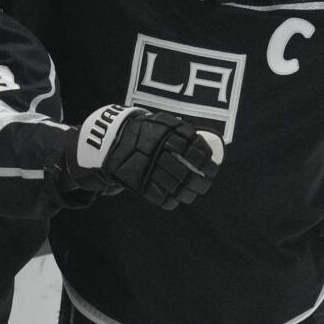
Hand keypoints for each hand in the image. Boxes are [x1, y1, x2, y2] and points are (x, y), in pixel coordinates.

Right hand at [66, 105, 222, 209]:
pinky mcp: (139, 181)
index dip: (207, 161)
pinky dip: (171, 201)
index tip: (212, 167)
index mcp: (167, 133)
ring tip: (193, 193)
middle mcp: (159, 150)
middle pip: (189, 171)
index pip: (195, 150)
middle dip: (202, 181)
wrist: (112, 140)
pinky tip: (176, 199)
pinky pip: (160, 197)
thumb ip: (181, 133)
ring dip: (189, 193)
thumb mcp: (161, 123)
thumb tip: (207, 149)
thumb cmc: (143, 132)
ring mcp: (149, 166)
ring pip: (177, 186)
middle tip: (206, 183)